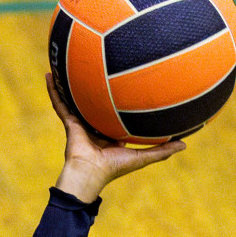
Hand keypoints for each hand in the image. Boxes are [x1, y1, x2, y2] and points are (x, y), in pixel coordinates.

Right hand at [46, 74, 184, 201]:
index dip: (121, 101)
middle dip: (95, 87)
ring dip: (71, 83)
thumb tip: (185, 143)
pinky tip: (50, 74)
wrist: (90, 174)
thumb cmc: (115, 168)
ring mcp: (81, 122)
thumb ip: (162, 151)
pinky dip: (53, 90)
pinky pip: (59, 103)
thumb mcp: (142, 157)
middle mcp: (95, 125)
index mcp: (110, 133)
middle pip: (95, 102)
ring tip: (68, 63)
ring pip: (75, 98)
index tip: (128, 84)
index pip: (116, 113)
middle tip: (99, 66)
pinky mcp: (69, 122)